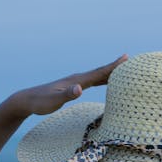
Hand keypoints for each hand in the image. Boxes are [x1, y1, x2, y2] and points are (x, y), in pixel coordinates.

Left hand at [10, 54, 128, 116]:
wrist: (28, 100)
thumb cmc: (40, 102)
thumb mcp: (53, 100)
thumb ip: (66, 95)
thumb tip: (79, 89)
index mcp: (76, 80)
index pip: (98, 73)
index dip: (113, 66)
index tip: (126, 58)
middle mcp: (77, 79)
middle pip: (101, 72)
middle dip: (116, 67)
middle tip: (133, 62)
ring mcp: (76, 82)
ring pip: (98, 76)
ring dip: (111, 73)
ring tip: (126, 70)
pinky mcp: (74, 87)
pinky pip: (93, 81)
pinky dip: (103, 80)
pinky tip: (108, 82)